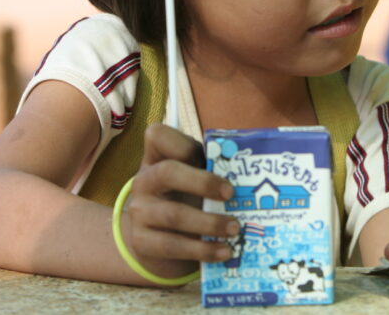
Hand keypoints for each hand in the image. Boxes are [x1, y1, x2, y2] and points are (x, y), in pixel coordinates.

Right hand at [125, 123, 239, 277]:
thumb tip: (249, 175)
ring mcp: (139, 211)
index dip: (182, 142)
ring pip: (173, 214)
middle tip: (230, 193)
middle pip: (167, 172)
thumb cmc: (185, 198)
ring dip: (210, 223)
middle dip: (203, 182)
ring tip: (235, 228)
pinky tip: (224, 251)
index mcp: (157, 158)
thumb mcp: (194, 179)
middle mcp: (144, 181)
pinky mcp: (142, 242)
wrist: (157, 240)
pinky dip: (203, 249)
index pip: (158, 136)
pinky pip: (173, 246)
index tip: (209, 156)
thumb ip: (211, 170)